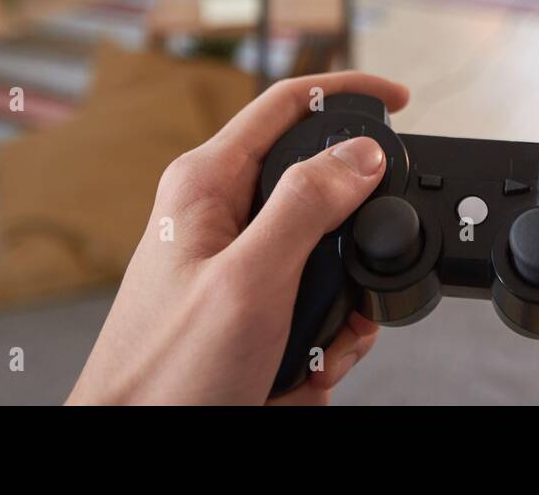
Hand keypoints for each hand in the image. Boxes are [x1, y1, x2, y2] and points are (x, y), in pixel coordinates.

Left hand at [68, 71, 409, 404]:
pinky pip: (313, 305)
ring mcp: (237, 263)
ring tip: (318, 344)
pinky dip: (325, 340)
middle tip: (358, 280)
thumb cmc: (164, 375)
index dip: (347, 91)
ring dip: (340, 304)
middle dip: (353, 238)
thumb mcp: (250, 280)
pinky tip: (305, 367)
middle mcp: (222, 214)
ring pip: (326, 255)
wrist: (139, 447)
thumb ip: (307, 206)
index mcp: (207, 183)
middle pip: (319, 187)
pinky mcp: (251, 308)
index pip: (286, 104)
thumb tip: (361, 153)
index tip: (399, 98)